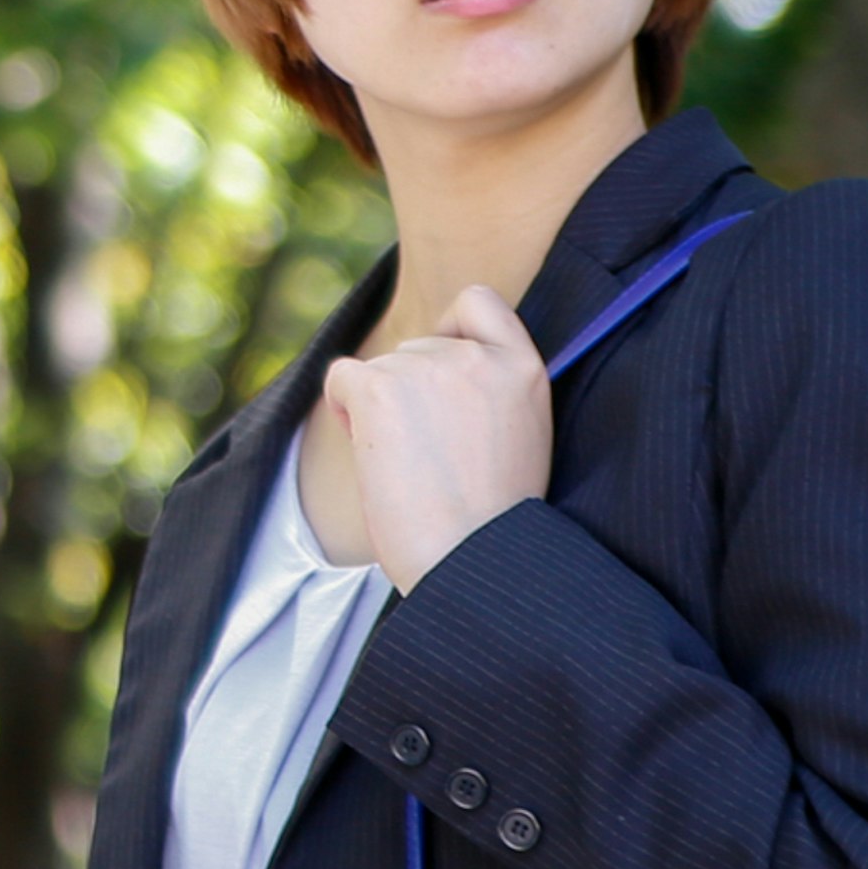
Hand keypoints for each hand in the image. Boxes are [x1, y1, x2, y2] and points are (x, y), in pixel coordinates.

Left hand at [322, 285, 550, 593]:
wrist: (470, 564)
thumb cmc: (490, 526)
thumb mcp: (523, 441)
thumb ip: (492, 394)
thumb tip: (434, 375)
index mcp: (526, 370)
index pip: (478, 303)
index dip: (451, 331)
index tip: (444, 376)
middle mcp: (478, 357)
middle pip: (418, 347)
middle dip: (411, 392)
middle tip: (429, 457)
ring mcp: (428, 367)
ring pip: (380, 369)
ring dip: (380, 411)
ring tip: (409, 470)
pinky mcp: (380, 388)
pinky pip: (341, 377)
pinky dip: (343, 409)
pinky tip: (370, 452)